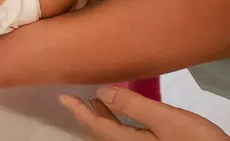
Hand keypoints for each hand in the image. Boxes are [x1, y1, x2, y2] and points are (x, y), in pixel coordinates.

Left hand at [60, 87, 229, 139]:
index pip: (95, 127)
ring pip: (113, 137)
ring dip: (104, 120)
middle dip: (89, 115)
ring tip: (98, 101)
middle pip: (102, 134)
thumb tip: (101, 93)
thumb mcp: (166, 119)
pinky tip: (124, 116)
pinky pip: (125, 139)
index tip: (63, 97)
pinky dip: (118, 126)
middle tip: (77, 97)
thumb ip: (133, 106)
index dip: (77, 111)